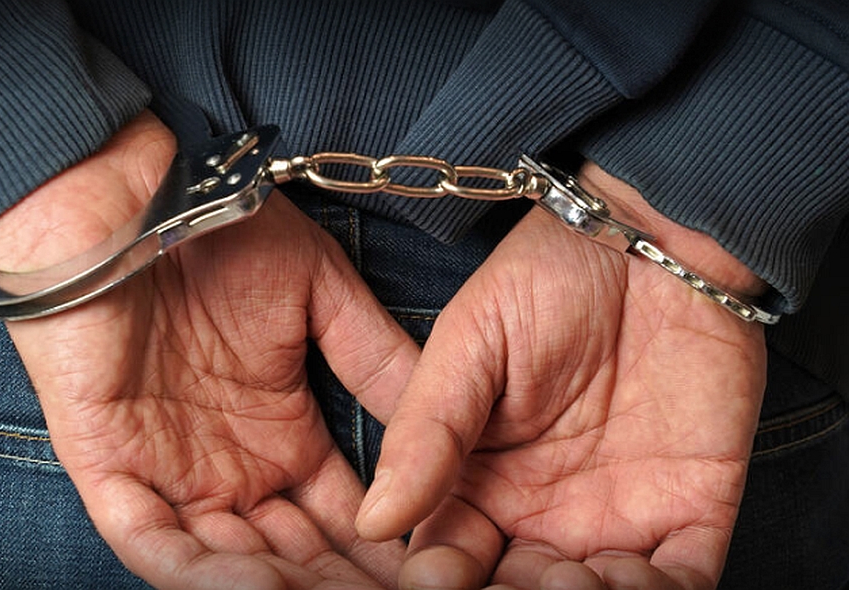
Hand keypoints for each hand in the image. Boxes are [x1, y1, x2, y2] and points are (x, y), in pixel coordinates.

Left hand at [0, 113, 418, 588]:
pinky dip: (200, 574)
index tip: (429, 566)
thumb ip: (374, 353)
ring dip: (280, 587)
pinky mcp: (110, 469)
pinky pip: (152, 542)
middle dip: (339, 581)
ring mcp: (171, 473)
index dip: (383, 545)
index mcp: (283, 435)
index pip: (343, 515)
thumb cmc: (224, 233)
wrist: (131, 198)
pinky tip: (255, 588)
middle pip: (294, 554)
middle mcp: (233, 469)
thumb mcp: (320, 291)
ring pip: (229, 562)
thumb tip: (440, 416)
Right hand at [356, 163, 767, 588]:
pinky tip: (632, 571)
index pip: (448, 555)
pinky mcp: (690, 509)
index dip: (440, 577)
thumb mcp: (469, 343)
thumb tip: (373, 519)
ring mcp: (617, 515)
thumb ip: (425, 431)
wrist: (653, 239)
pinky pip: (678, 582)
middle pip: (517, 589)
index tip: (439, 574)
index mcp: (479, 478)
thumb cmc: (547, 278)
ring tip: (574, 573)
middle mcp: (543, 511)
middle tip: (528, 574)